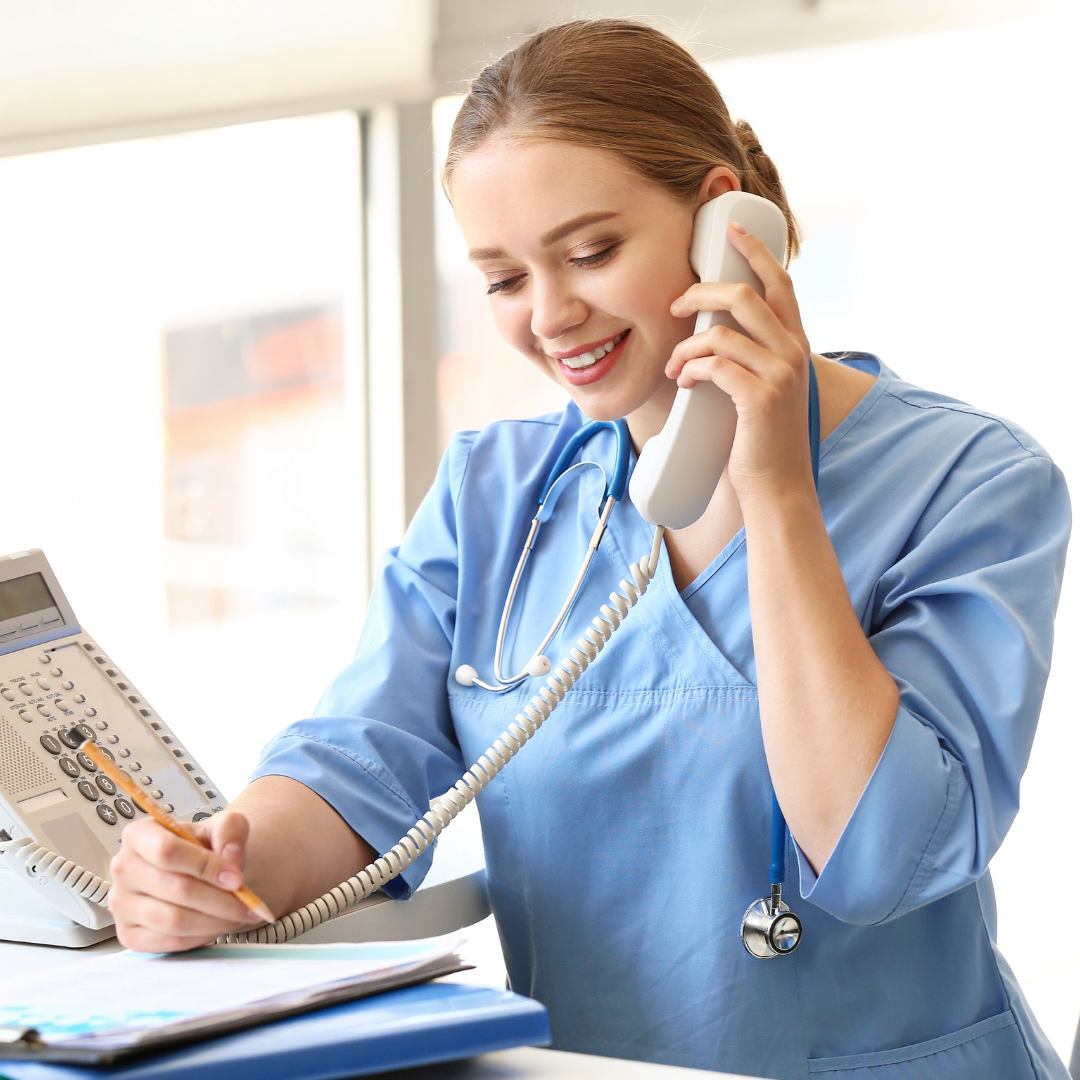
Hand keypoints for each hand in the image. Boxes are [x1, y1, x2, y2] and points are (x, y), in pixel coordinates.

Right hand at [108, 810, 263, 951]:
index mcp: (140, 834)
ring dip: (214, 921)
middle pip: (176, 889)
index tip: (236, 879)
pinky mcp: (128, 934)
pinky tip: (216, 926)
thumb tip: (230, 856)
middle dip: (220, 900)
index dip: (206, 867)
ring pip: (173, 920)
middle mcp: (124, 868)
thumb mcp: (222, 826)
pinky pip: (168, 942)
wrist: (197, 873)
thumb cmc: (204, 849)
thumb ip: (231, 830)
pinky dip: (200, 937)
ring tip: (237, 915)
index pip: (167, 851)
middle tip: (248, 904)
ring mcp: (121, 904)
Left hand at [667, 222, 813, 501]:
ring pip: (722, 332)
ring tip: (674, 366)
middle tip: (675, 305)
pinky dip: (691, 368)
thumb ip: (751, 358)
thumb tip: (712, 336)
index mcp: (795, 344)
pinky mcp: (760, 398)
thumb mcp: (764, 389)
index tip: (730, 228)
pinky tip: (683, 382)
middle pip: (745, 295)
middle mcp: (793, 352)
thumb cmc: (762, 440)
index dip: (755, 250)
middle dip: (702, 293)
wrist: (778, 487)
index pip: (779, 282)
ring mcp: (780, 374)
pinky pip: (715, 365)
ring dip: (686, 345)